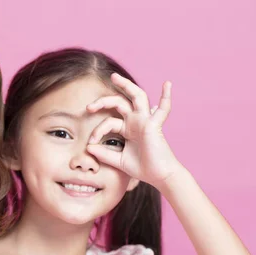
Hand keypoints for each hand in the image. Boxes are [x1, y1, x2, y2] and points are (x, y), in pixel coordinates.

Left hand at [86, 73, 182, 188]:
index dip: (97, 131)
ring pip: (136, 96)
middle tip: (89, 106)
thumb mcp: (118, 160)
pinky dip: (166, 96)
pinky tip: (167, 83)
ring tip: (114, 77)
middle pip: (119, 102)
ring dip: (126, 85)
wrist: (159, 176)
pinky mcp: (154, 125)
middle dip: (103, 101)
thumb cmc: (142, 168)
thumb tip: (88, 148)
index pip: (108, 122)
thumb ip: (104, 154)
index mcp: (128, 128)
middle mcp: (136, 121)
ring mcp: (145, 121)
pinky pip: (163, 109)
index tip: (91, 143)